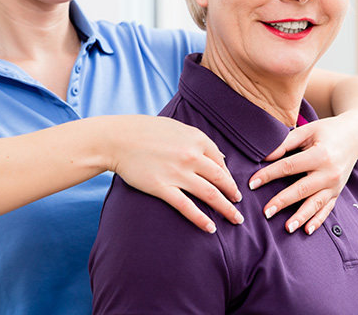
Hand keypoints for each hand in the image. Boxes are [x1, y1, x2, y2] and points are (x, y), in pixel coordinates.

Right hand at [109, 116, 242, 232]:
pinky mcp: (162, 187)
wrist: (118, 139)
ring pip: (210, 195)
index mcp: (197, 139)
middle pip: (221, 179)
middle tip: (240, 205)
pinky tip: (210, 228)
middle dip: (233, 194)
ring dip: (226, 209)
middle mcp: (191, 156)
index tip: (231, 187)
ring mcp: (177, 173)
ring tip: (235, 219)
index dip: (229, 177)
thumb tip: (218, 156)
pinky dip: (201, 219)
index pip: (221, 162)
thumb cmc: (146, 131)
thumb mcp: (177, 128)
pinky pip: (187, 207)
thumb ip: (198, 141)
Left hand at [248, 114, 357, 234]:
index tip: (252, 182)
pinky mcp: (337, 192)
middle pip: (302, 190)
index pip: (289, 167)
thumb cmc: (327, 131)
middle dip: (283, 201)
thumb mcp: (307, 130)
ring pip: (316, 204)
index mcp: (320, 155)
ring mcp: (335, 185)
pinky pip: (327, 209)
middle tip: (266, 212)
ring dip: (301, 217)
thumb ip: (285, 143)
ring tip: (287, 228)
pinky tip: (307, 230)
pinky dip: (318, 221)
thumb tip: (264, 156)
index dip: (269, 175)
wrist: (355, 136)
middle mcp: (330, 173)